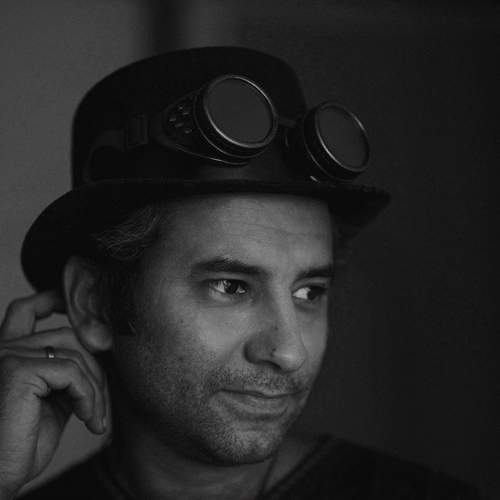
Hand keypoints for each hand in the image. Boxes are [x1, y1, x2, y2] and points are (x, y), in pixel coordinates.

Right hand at [0, 291, 107, 498]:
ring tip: (94, 418)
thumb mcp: (52, 400)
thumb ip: (67, 372)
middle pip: (69, 335)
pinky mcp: (17, 369)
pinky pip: (72, 372)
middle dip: (95, 367)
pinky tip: (87, 419)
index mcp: (9, 352)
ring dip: (95, 389)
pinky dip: (88, 396)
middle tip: (100, 404)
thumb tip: (100, 350)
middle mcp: (3, 348)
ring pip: (76, 354)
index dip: (52, 300)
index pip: (27, 309)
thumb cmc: (22, 444)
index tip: (75, 307)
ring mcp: (8, 354)